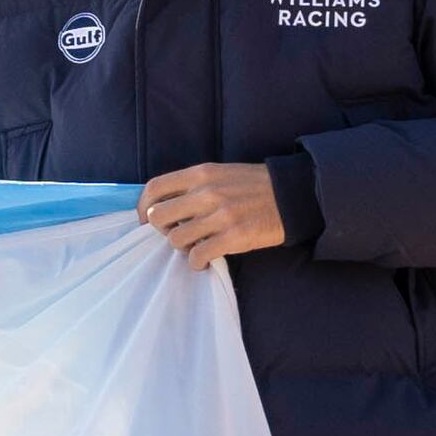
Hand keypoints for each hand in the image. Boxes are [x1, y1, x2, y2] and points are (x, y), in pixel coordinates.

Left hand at [137, 162, 290, 268]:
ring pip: (176, 239)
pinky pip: (198, 255)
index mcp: (201, 173)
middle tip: (176, 234)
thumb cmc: (253, 186)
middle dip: (162, 230)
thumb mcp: (220, 174)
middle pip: (159, 216)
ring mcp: (220, 215)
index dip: (143, 207)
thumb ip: (193, 185)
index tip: (146, 220)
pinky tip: (204, 260)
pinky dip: (196, 262)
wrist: (291, 196)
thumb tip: (164, 204)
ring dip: (182, 247)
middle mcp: (207, 192)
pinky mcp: (233, 237)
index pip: (155, 188)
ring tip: (195, 247)